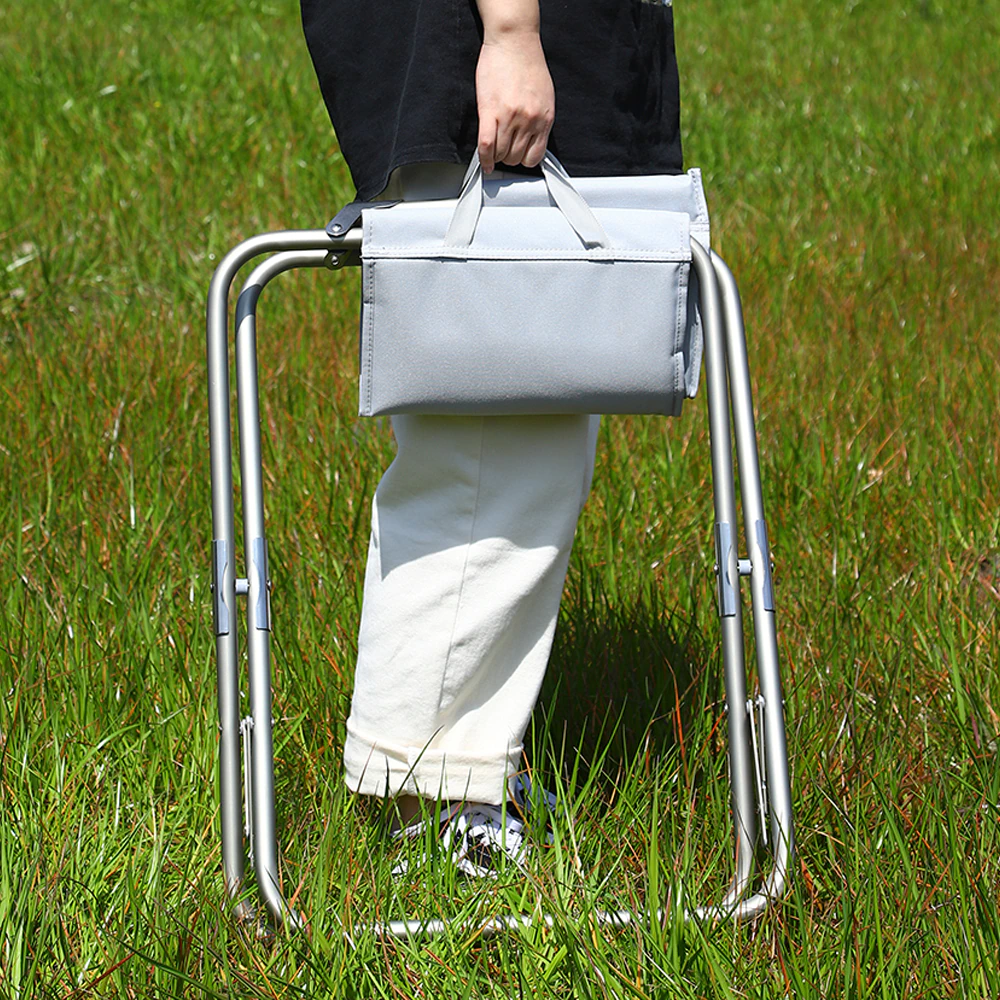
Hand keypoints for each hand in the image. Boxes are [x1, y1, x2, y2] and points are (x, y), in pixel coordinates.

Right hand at [475, 29, 554, 173]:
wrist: (514, 40)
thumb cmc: (527, 63)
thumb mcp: (544, 96)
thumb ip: (539, 118)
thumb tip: (533, 138)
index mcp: (544, 118)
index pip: (535, 156)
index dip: (524, 160)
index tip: (518, 158)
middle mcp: (529, 120)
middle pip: (516, 158)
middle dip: (508, 158)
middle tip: (502, 151)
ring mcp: (510, 118)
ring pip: (500, 154)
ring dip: (495, 156)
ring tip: (493, 150)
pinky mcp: (490, 111)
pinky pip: (486, 145)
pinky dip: (484, 158)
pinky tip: (484, 163)